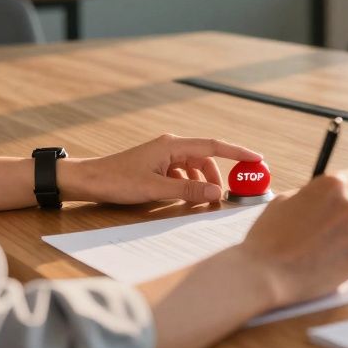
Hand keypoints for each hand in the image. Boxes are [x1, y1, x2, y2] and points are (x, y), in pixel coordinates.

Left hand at [61, 133, 261, 205]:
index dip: (238, 152)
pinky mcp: (157, 165)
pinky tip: (186, 199)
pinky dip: (189, 185)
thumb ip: (188, 191)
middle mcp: (171, 146)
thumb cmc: (118, 181)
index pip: (214, 146)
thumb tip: (217, 193)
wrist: (89, 180)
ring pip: (194, 167)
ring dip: (202, 183)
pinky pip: (182, 173)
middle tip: (228, 196)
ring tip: (205, 203)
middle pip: (206, 158)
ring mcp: (163, 155)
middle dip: (219, 176)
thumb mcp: (156, 189)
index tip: (258, 159)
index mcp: (173, 145)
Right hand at [235, 170, 347, 306]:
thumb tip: (323, 199)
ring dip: (343, 238)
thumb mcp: (285, 200)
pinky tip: (319, 264)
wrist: (266, 275)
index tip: (344, 198)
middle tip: (321, 229)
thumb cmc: (269, 236)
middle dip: (344, 216)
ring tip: (315, 250)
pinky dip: (342, 259)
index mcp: (334, 187)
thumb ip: (312, 195)